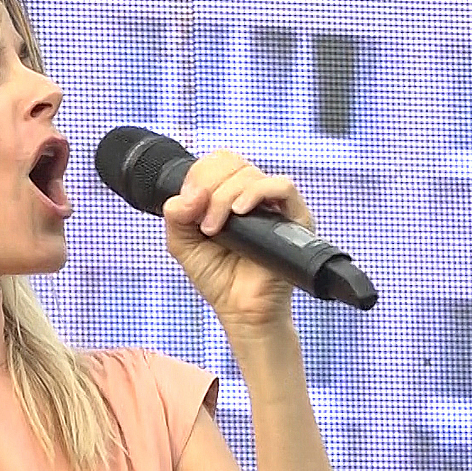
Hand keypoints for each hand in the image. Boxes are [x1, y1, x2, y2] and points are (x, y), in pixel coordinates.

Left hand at [161, 150, 315, 332]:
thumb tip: (191, 193)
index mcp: (228, 195)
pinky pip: (282, 187)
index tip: (190, 207)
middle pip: (231, 163)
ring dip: (225, 198)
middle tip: (204, 224)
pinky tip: (240, 213)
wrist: (240, 309)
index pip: (217, 161)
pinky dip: (256, 194)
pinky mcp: (295, 218)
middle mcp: (252, 195)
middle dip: (209, 189)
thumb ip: (175, 215)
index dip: (199, 176)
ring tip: (215, 229)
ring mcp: (274, 205)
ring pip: (250, 174)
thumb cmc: (217, 278)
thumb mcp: (182, 243)